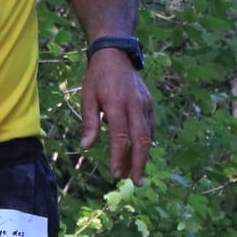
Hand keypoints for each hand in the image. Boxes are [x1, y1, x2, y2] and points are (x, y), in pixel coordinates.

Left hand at [80, 51, 153, 185]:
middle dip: (138, 163)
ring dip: (142, 156)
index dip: (119, 157)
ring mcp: (145, 104)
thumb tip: (86, 147)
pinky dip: (146, 142)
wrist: (116, 54)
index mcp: (117, 104)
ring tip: (135, 173)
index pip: (120, 136)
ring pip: (148, 135)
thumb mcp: (87, 97)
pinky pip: (150, 127)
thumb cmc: (98, 77)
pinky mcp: (150, 104)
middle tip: (135, 182)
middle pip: (141, 140)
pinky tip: (139, 153)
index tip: (115, 174)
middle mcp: (135, 105)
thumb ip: (89, 122)